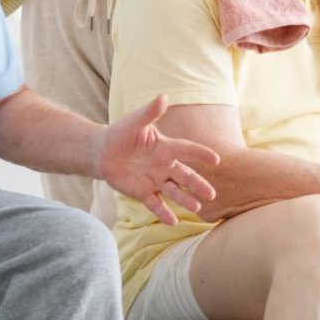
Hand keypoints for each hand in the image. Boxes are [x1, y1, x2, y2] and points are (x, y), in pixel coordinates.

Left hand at [95, 95, 219, 226]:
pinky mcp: (143, 192)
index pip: (187, 150)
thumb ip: (150, 112)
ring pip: (174, 191)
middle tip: (212, 195)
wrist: (103, 152)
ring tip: (196, 208)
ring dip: (185, 200)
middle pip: (185, 176)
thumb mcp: (135, 121)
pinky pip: (156, 204)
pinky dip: (164, 213)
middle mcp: (164, 165)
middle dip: (198, 185)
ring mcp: (155, 180)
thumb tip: (164, 97)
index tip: (216, 159)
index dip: (200, 154)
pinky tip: (173, 222)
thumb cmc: (121, 133)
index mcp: (165, 147)